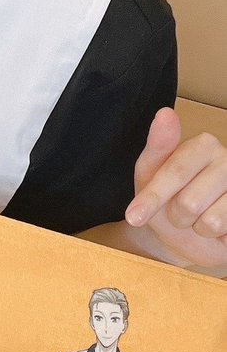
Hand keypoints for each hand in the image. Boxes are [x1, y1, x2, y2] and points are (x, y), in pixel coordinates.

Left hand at [126, 109, 226, 269]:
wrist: (183, 233)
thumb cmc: (166, 197)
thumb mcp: (150, 172)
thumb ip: (158, 146)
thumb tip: (165, 113)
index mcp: (204, 145)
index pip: (175, 172)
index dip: (152, 198)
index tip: (134, 217)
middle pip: (189, 202)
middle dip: (176, 215)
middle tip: (178, 210)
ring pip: (210, 222)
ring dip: (195, 227)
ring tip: (197, 218)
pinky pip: (225, 233)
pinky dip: (214, 237)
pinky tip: (216, 228)